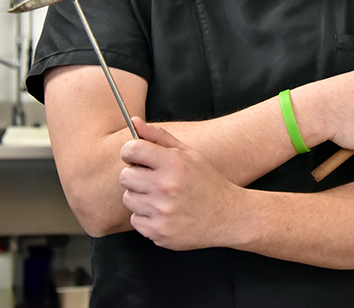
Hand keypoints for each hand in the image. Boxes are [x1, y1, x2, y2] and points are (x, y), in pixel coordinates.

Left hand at [119, 118, 242, 249]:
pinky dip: (146, 217)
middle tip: (152, 179)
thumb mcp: (189, 153)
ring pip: (129, 199)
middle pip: (125, 176)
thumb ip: (159, 136)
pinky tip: (164, 214)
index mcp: (175, 163)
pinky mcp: (158, 232)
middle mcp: (167, 187)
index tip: (135, 157)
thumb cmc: (206, 181)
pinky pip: (136, 220)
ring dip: (140, 198)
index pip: (132, 149)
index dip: (130, 152)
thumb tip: (133, 122)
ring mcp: (162, 211)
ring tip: (161, 198)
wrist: (227, 216)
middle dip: (135, 176)